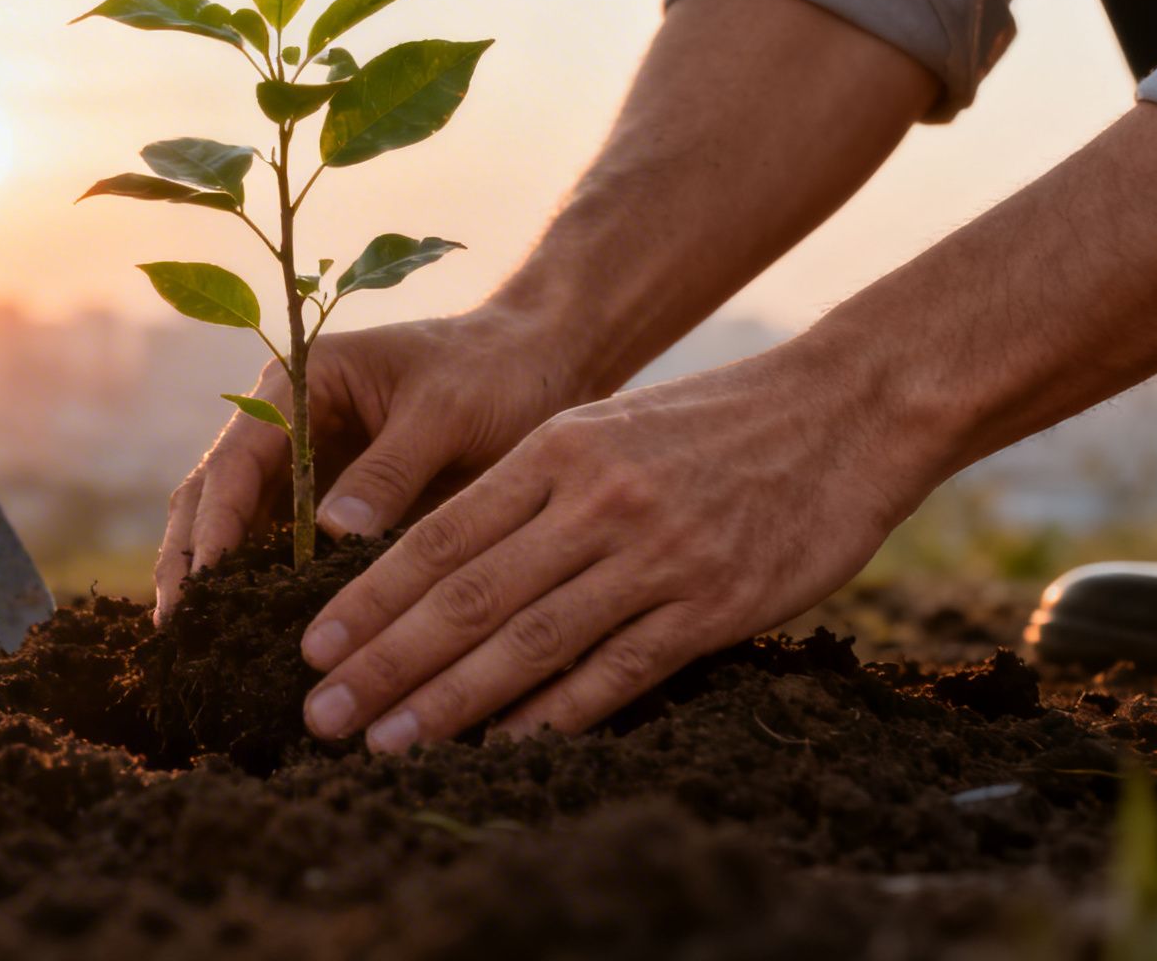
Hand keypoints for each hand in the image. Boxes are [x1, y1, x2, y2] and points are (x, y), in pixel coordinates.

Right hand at [154, 304, 587, 621]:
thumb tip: (331, 534)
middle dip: (191, 560)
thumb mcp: (446, 413)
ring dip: (218, 580)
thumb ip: (391, 469)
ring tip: (198, 646)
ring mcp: (307, 463)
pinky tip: (257, 637)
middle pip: (216, 495)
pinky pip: (288, 548)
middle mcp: (289, 422)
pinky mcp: (336, 500)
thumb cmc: (496, 370)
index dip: (216, 525)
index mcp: (302, 382)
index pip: (238, 461)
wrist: (542, 360)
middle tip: (177, 631)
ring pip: (242, 527)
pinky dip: (267, 588)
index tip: (206, 586)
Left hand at [297, 340, 936, 750]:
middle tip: (322, 715)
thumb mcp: (603, 427)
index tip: (311, 648)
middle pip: (467, 598)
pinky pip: (619, 671)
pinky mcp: (714, 605)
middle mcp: (595, 502)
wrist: (845, 409)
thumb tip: (439, 563)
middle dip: (385, 663)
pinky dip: (556, 715)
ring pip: (531, 642)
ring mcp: (656, 556)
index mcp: (555, 452)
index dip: (370, 600)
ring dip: (451, 702)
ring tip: (388, 743)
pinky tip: (503, 748)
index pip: (439, 538)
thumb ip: (526, 488)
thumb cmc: (710, 423)